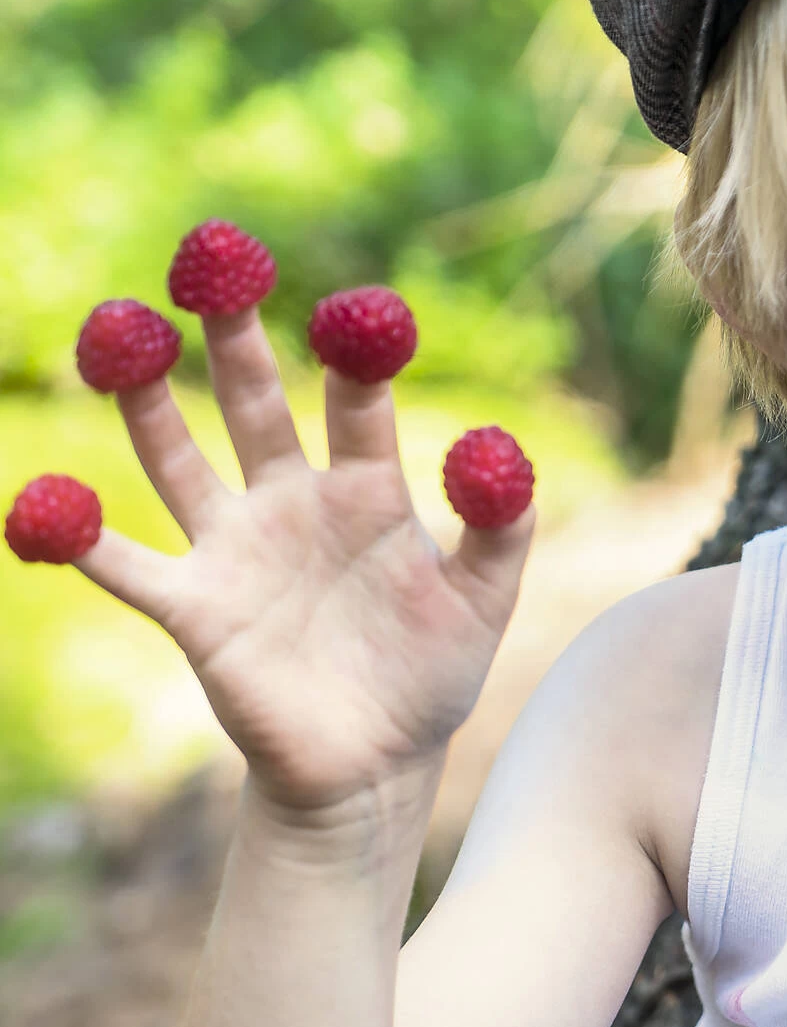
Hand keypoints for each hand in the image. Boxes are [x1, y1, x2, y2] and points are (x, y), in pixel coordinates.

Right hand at [69, 306, 534, 816]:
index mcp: (368, 492)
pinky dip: (79, 536)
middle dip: (235, 339)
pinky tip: (45, 499)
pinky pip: (124, 564)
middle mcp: (293, 504)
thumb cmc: (432, 675)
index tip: (353, 304)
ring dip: (149, 402)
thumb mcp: (484, 600)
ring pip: (179, 460)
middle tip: (213, 262)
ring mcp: (236, 552)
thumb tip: (498, 447)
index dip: (355, 352)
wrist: (374, 764)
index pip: (357, 403)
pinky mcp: (194, 609)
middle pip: (255, 405)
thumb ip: (501, 527)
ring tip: (123, 329)